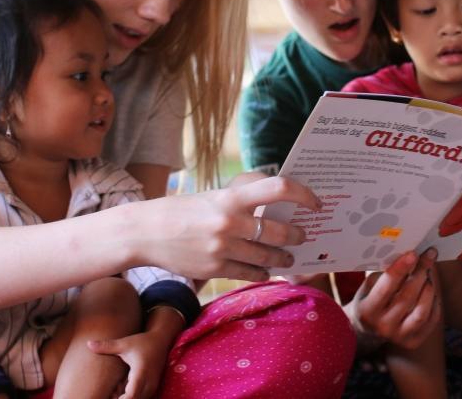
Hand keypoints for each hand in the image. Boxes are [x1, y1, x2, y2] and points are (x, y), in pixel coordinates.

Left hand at [87, 329, 168, 398]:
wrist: (161, 340)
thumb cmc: (142, 342)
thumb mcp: (124, 344)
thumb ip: (107, 346)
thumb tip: (88, 344)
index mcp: (141, 373)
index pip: (132, 396)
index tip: (111, 395)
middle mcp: (149, 382)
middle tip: (111, 391)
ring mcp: (152, 386)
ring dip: (126, 397)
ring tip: (116, 387)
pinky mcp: (152, 387)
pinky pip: (141, 397)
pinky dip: (131, 394)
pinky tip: (122, 385)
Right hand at [134, 175, 320, 281]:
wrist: (145, 232)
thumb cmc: (184, 210)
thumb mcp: (214, 195)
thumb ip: (243, 198)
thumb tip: (278, 201)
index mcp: (231, 197)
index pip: (279, 188)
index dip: (304, 194)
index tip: (316, 203)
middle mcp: (229, 222)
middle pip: (280, 231)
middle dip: (297, 236)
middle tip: (303, 236)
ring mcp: (222, 248)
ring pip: (268, 257)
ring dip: (283, 258)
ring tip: (288, 257)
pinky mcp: (215, 269)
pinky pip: (250, 274)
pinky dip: (262, 273)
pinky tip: (265, 270)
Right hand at [346, 249, 440, 350]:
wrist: (367, 331)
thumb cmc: (370, 299)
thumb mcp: (369, 286)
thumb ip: (384, 272)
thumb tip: (405, 251)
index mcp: (367, 310)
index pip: (386, 287)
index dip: (400, 269)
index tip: (413, 253)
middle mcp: (382, 327)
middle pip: (406, 297)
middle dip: (420, 272)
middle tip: (429, 256)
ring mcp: (399, 337)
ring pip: (421, 311)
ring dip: (429, 289)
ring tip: (428, 274)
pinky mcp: (413, 342)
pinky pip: (431, 320)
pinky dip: (434, 303)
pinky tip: (431, 290)